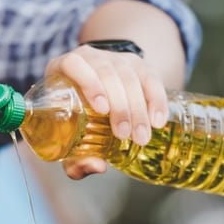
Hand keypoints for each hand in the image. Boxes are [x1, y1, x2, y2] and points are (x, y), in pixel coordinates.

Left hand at [44, 43, 168, 179]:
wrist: (95, 95)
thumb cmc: (73, 119)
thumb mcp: (67, 136)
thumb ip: (75, 158)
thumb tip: (97, 166)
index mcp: (64, 67)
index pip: (76, 64)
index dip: (89, 83)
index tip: (101, 109)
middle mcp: (91, 57)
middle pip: (108, 73)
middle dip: (120, 106)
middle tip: (124, 135)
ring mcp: (116, 59)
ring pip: (130, 76)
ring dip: (138, 107)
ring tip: (141, 136)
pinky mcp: (138, 64)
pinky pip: (151, 77)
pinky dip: (156, 99)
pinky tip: (158, 120)